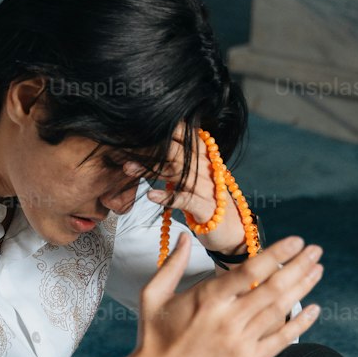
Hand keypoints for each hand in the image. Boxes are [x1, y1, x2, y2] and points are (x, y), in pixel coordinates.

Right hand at [128, 232, 323, 356]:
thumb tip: (183, 237)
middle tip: (316, 250)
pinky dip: (301, 323)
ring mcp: (241, 342)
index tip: (296, 240)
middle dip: (299, 265)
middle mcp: (229, 318)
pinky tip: (314, 309)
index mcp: (208, 298)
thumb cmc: (152, 339)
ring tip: (317, 270)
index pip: (251, 269)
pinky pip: (282, 340)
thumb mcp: (152, 296)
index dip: (278, 253)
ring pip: (281, 309)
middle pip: (274, 287)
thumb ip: (171, 264)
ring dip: (303, 287)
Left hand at [136, 122, 246, 253]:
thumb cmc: (208, 200)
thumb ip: (178, 161)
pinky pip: (185, 199)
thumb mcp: (195, 176)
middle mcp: (206, 168)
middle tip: (124, 145)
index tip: (138, 127)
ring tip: (129, 167)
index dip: (163, 129)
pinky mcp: (206, 208)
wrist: (232, 229)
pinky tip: (151, 194)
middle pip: (176, 151)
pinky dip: (167, 197)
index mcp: (204, 157)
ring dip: (151, 169)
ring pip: (177, 172)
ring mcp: (207, 187)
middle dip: (150, 147)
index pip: (185, 135)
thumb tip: (153, 147)